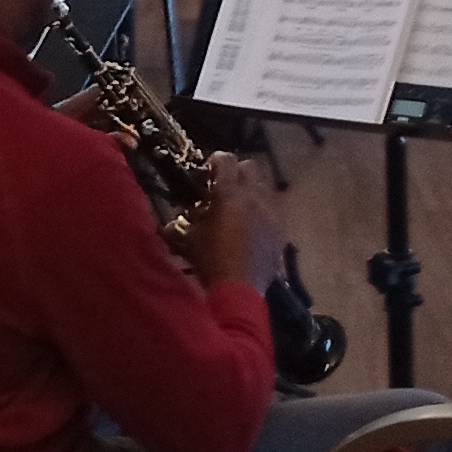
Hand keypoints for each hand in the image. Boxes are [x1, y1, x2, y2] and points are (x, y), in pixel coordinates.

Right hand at [183, 154, 283, 290]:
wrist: (240, 291)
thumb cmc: (211, 262)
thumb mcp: (190, 241)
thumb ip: (180, 226)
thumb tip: (169, 225)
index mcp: (231, 193)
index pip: (225, 159)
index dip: (214, 162)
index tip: (205, 174)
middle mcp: (255, 196)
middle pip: (249, 167)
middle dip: (235, 173)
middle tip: (222, 189)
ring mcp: (272, 213)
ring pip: (264, 187)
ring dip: (250, 192)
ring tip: (238, 209)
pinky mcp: (281, 230)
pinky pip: (273, 210)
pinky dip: (262, 212)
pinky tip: (252, 228)